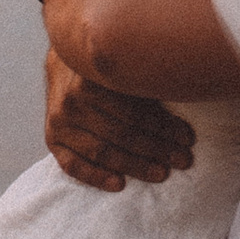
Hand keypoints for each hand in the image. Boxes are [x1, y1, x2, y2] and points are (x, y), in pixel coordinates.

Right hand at [44, 48, 194, 192]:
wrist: (67, 54)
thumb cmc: (107, 61)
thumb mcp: (123, 60)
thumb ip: (143, 79)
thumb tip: (185, 96)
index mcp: (92, 77)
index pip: (134, 111)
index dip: (164, 128)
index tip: (188, 139)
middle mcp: (72, 100)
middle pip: (121, 133)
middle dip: (157, 149)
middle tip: (183, 160)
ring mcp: (59, 121)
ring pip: (102, 151)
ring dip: (135, 165)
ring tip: (161, 173)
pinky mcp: (52, 138)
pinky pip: (72, 165)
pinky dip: (95, 177)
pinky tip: (119, 185)